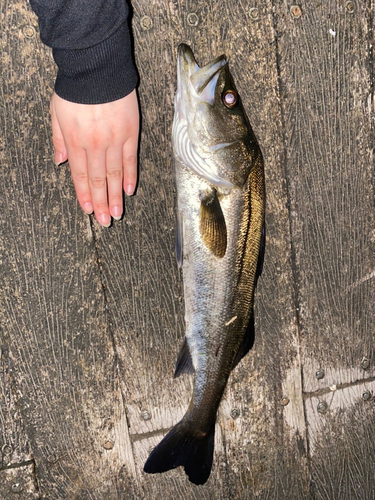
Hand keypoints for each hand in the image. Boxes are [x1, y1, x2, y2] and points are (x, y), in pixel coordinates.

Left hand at [50, 90, 138, 225]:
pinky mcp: (130, 132)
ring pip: (115, 174)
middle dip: (100, 202)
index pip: (79, 175)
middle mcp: (95, 145)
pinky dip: (129, 176)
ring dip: (115, 196)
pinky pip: (130, 159)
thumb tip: (60, 161)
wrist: (96, 66)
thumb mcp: (56, 112)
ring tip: (117, 213)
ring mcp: (115, 140)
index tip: (87, 210)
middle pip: (98, 180)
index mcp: (75, 141)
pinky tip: (129, 190)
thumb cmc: (75, 88)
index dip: (84, 194)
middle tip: (104, 221)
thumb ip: (58, 138)